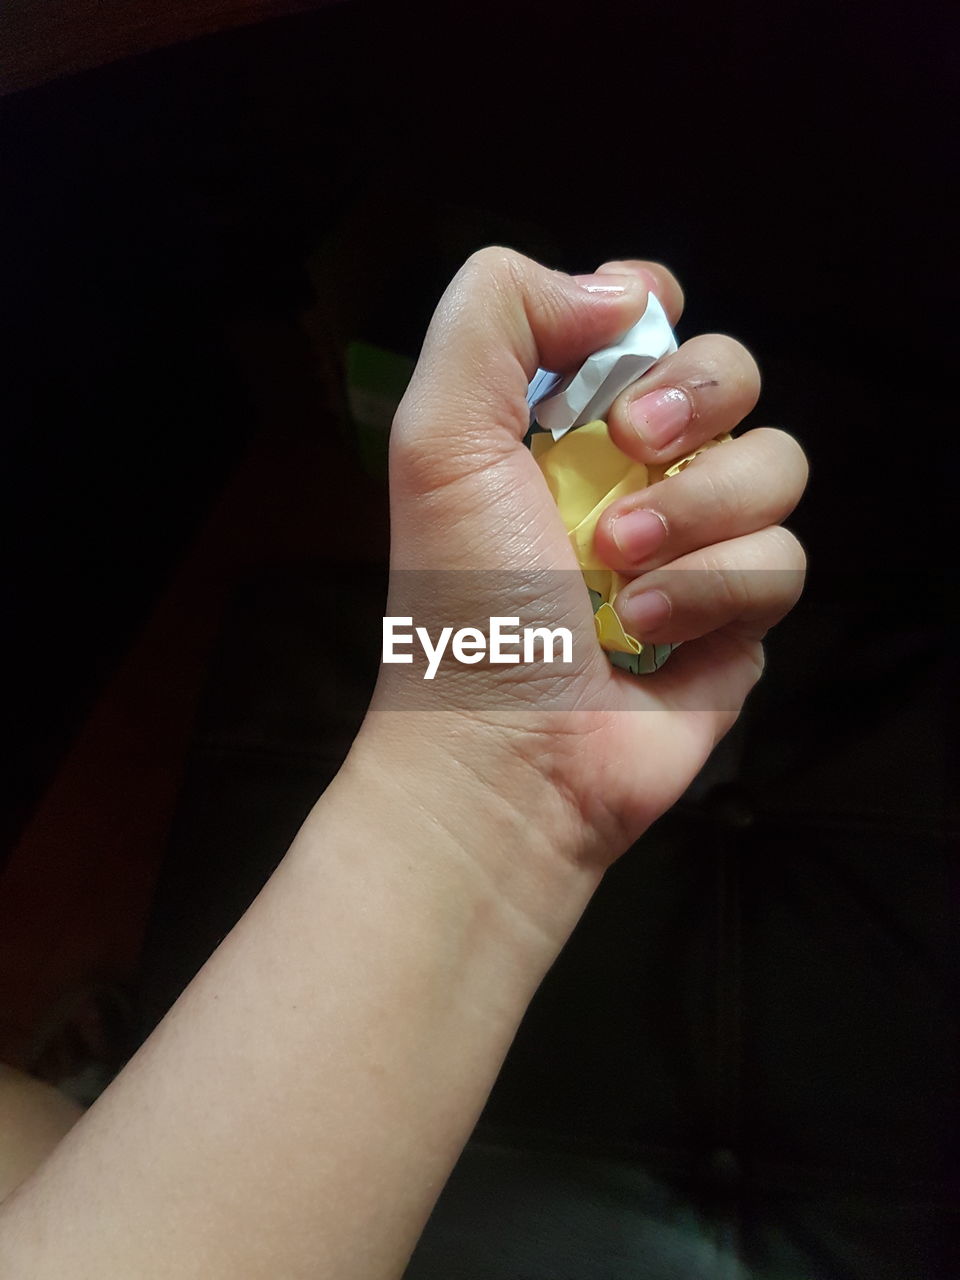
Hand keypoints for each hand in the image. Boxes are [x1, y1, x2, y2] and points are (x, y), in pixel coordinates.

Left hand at [359, 249, 806, 871]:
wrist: (505, 752)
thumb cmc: (462, 599)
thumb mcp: (439, 438)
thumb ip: (496, 315)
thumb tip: (621, 293)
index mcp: (564, 419)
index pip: (646, 317)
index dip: (652, 309)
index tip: (626, 334)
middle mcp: (638, 470)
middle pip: (736, 371)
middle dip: (695, 396)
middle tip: (630, 445)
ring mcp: (697, 542)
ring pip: (776, 464)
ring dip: (695, 511)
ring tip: (615, 565)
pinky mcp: (741, 615)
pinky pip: (781, 560)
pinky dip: (712, 593)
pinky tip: (646, 632)